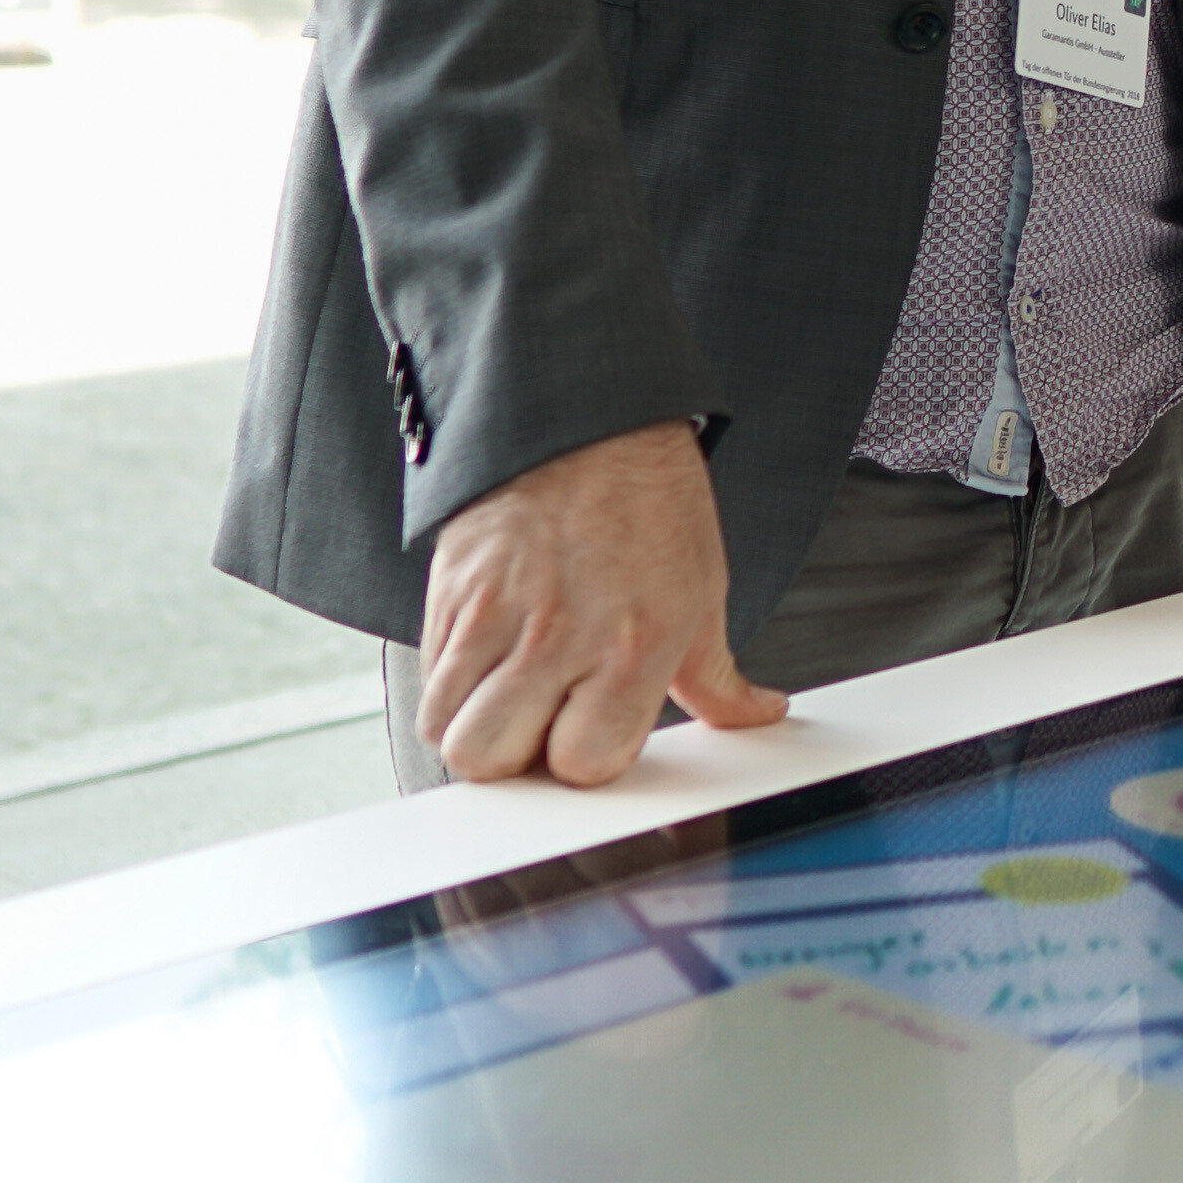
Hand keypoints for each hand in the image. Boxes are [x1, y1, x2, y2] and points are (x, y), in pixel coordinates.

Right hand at [418, 419, 788, 785]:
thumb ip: (718, 676)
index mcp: (633, 647)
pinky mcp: (451, 590)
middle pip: (493, 757)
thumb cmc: (649, 502)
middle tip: (537, 727)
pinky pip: (427, 676)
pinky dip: (448, 685)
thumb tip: (755, 715)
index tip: (585, 741)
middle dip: (513, 757)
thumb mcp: (703, 591)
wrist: (589, 417)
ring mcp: (497, 613)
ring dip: (473, 726)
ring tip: (507, 698)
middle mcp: (561, 635)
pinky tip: (485, 661)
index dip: (580, 763)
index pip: (581, 764)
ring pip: (446, 726)